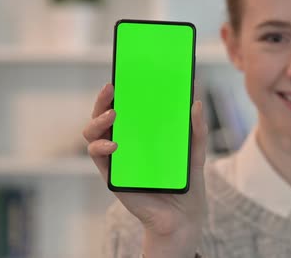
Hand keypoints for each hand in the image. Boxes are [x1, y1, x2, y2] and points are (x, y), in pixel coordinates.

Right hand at [82, 83, 207, 256]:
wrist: (182, 217)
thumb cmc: (187, 182)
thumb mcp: (196, 153)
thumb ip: (197, 130)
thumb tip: (196, 102)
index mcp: (144, 132)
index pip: (129, 106)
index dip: (124, 89)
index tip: (126, 74)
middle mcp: (126, 141)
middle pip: (105, 114)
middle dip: (103, 98)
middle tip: (112, 87)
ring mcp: (116, 157)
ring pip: (93, 132)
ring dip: (98, 119)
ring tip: (113, 114)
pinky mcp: (111, 174)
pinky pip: (97, 155)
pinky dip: (101, 146)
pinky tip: (114, 143)